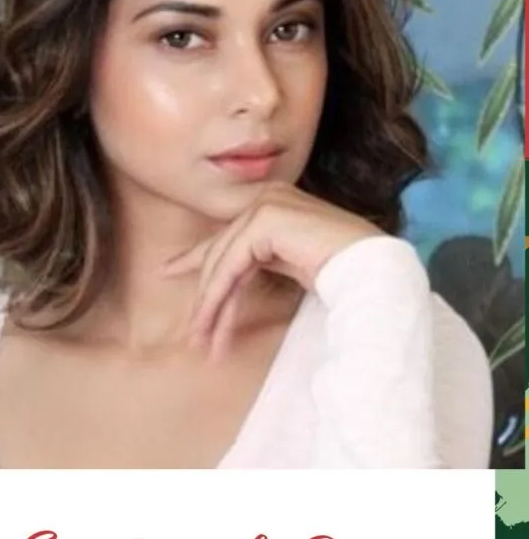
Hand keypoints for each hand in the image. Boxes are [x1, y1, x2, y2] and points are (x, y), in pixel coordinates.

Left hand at [159, 182, 380, 359]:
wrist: (372, 270)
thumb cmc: (341, 273)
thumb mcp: (288, 266)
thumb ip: (258, 262)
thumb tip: (224, 279)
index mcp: (274, 205)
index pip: (226, 235)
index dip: (194, 257)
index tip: (167, 272)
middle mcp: (267, 198)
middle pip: (221, 253)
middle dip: (207, 300)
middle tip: (195, 336)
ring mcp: (266, 204)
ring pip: (222, 261)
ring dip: (211, 306)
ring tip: (203, 340)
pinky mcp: (266, 219)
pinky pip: (231, 263)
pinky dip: (219, 295)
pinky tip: (213, 321)